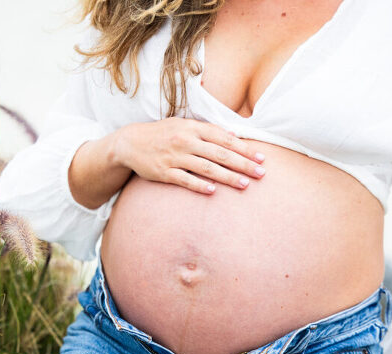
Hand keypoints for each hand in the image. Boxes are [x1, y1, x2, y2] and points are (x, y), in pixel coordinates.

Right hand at [113, 117, 266, 193]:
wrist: (131, 143)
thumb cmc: (163, 134)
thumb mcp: (184, 125)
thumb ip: (208, 130)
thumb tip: (233, 134)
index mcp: (193, 128)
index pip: (224, 138)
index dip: (244, 148)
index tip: (261, 158)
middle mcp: (185, 141)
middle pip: (220, 154)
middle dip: (242, 164)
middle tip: (261, 173)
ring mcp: (174, 157)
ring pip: (206, 168)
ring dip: (227, 177)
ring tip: (244, 184)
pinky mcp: (164, 172)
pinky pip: (185, 180)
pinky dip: (199, 185)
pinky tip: (213, 191)